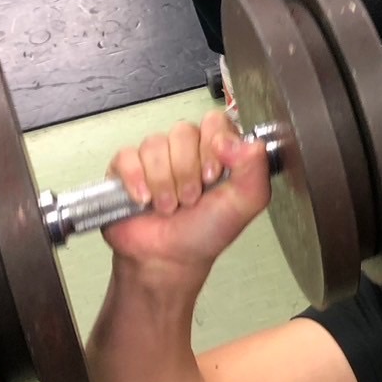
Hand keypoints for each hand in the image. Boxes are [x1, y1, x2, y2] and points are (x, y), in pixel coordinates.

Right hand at [102, 111, 270, 278]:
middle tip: (191, 199)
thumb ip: (256, 168)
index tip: (213, 176)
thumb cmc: (206, 231)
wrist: (169, 260)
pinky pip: (127, 157)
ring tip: (169, 206)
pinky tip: (144, 200)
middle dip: (188, 171)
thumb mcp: (246, 202)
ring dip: (164, 181)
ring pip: (155, 144)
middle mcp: (186, 148)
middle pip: (183, 131)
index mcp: (216, 149)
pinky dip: (136, 180)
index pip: (214, 121)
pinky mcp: (126, 169)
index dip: (213, 144)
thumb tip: (242, 142)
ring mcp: (155, 157)